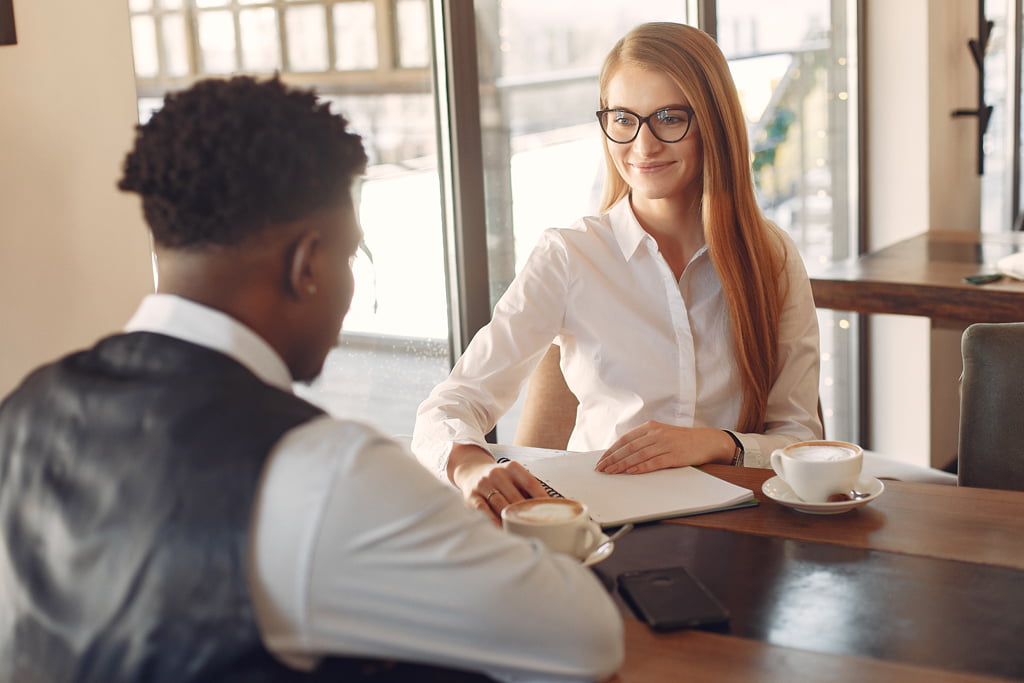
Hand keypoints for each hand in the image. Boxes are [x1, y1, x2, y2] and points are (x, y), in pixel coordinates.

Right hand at [448, 444, 549, 523]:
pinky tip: (501, 528)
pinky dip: (493, 520)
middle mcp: (497, 473)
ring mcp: (483, 484)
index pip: (530, 483)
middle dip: (527, 513)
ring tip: (522, 531)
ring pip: (500, 505)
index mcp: (512, 467)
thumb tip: (551, 507)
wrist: (471, 471)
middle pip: (516, 497)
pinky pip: (483, 510)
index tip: (551, 511)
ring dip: (511, 519)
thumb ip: (528, 489)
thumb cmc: (499, 478)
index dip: (541, 498)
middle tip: (538, 527)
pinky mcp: (472, 496)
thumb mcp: (513, 475)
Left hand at [595, 422, 734, 473]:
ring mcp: (665, 444)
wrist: (706, 441)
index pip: (625, 439)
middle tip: (601, 469)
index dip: (611, 450)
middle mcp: (656, 434)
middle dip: (612, 459)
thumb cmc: (681, 440)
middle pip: (629, 448)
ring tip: (611, 472)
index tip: (601, 460)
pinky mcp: (674, 456)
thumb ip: (643, 441)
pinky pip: (654, 462)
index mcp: (650, 427)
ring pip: (638, 455)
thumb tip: (622, 454)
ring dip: (622, 465)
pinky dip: (641, 467)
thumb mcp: (661, 434)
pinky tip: (631, 472)